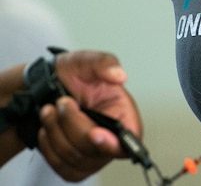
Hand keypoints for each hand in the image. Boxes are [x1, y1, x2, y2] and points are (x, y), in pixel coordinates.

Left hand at [35, 51, 141, 181]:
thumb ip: (105, 63)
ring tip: (50, 110)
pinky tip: (48, 128)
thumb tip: (119, 75)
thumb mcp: (87, 60)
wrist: (45, 84)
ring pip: (74, 158)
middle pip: (95, 149)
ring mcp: (92, 152)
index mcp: (123, 112)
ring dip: (55, 132)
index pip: (130, 139)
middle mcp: (111, 136)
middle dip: (72, 125)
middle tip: (62, 102)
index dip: (113, 143)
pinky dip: (48, 146)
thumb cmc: (72, 74)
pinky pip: (60, 165)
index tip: (94, 133)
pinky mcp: (73, 162)